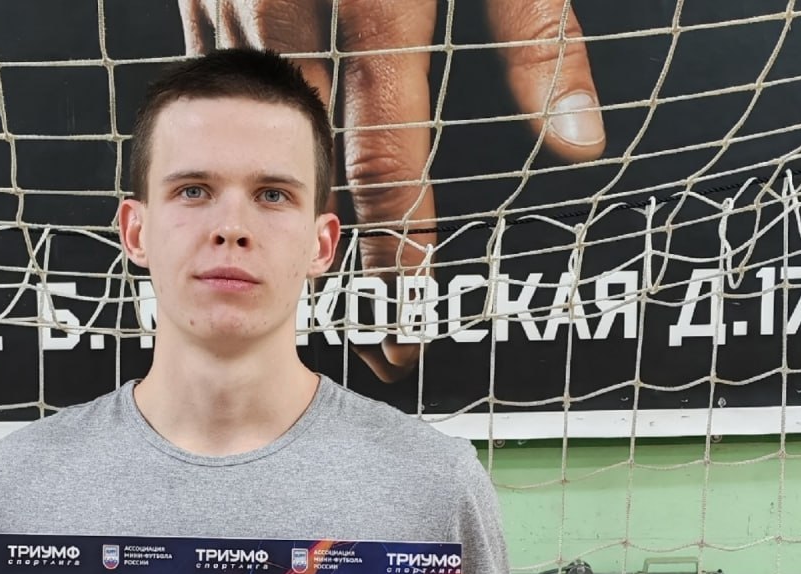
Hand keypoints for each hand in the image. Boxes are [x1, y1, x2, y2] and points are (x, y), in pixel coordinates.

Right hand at [180, 0, 605, 379]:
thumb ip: (538, 36)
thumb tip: (578, 144)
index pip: (389, 159)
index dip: (400, 245)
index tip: (405, 315)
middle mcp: (296, 3)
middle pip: (321, 157)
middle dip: (348, 239)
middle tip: (368, 310)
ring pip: (268, 111)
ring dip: (295, 171)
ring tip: (321, 232)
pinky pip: (222, 58)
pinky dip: (253, 101)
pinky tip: (274, 133)